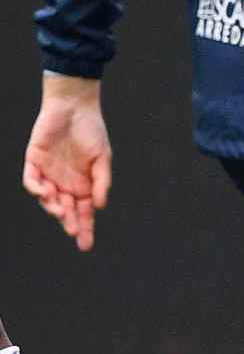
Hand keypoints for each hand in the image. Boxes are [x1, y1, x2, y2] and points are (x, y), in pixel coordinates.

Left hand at [23, 74, 110, 251]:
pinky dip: (36, 189)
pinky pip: (30, 181)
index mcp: (84, 185)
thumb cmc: (92, 131)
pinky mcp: (33, 163)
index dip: (85, 228)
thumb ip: (102, 181)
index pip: (84, 212)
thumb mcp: (103, 158)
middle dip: (70, 223)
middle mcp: (65, 183)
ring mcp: (48, 174)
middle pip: (66, 210)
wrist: (74, 107)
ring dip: (53, 208)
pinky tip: (45, 194)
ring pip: (47, 199)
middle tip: (74, 233)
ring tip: (62, 212)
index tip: (85, 245)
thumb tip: (99, 206)